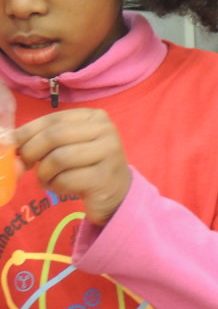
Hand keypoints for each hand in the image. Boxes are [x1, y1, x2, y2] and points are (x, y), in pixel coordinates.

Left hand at [15, 109, 131, 226]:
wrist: (116, 192)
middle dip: (31, 153)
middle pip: (54, 137)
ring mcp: (110, 153)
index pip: (52, 119)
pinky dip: (56, 186)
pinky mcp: (105, 177)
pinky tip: (61, 187)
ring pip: (59, 159)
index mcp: (94, 116)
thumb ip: (40, 140)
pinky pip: (66, 179)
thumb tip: (6, 144)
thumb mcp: (66, 146)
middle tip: (27, 166)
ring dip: (44, 173)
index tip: (13, 147)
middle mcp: (106, 130)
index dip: (26, 133)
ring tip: (47, 180)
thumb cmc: (86, 165)